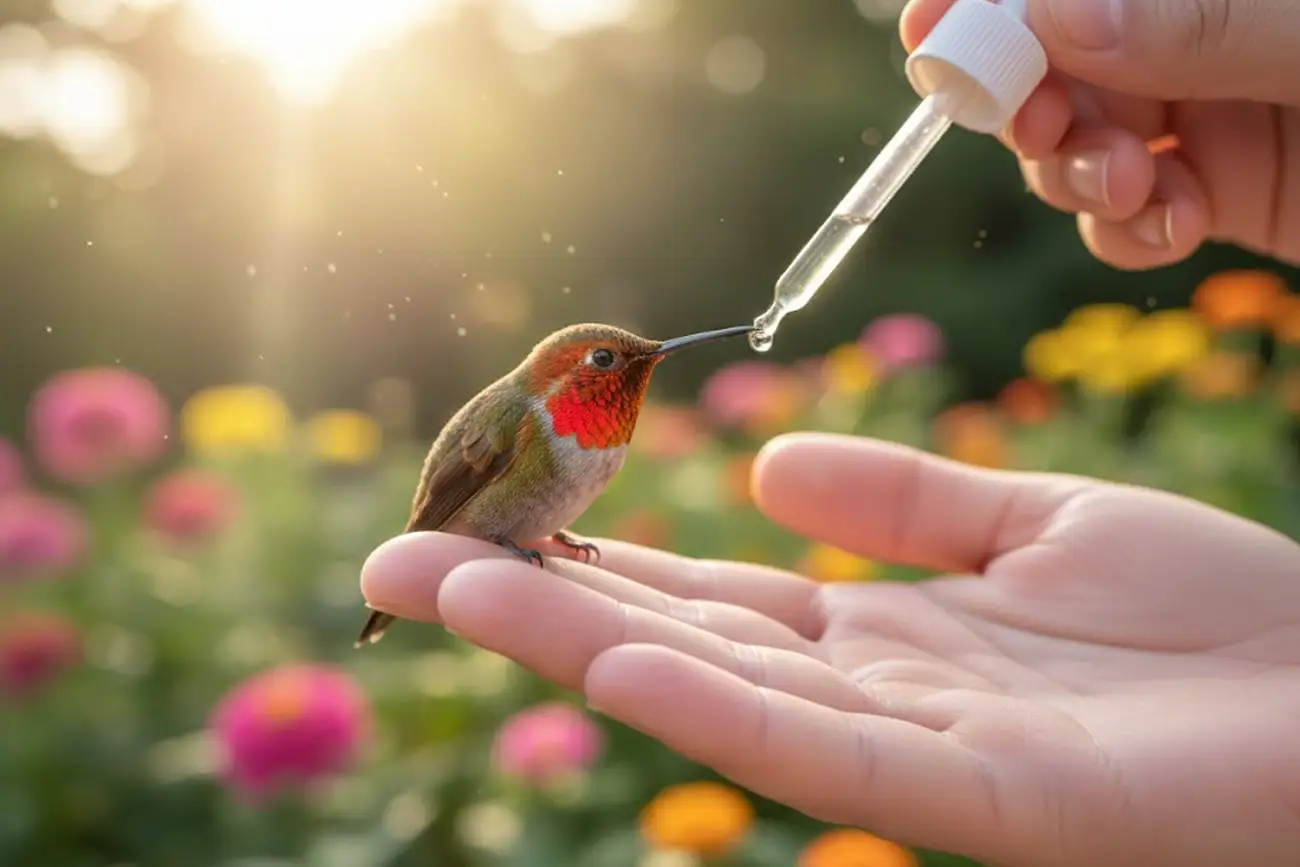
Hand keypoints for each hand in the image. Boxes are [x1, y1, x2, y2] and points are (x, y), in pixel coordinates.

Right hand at [359, 434, 1299, 866]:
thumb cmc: (1217, 618)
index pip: (702, 595)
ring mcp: (917, 757)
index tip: (491, 513)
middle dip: (533, 601)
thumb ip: (904, 499)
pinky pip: (830, 756)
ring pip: (717, 697)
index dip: (593, 557)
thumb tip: (761, 463)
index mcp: (884, 638)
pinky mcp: (986, 802)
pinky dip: (718, 710)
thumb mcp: (1038, 522)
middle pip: (674, 643)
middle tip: (398, 551)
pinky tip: (616, 662)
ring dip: (577, 646)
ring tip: (455, 586)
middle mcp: (871, 700)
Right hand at [901, 0, 1299, 268]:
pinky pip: (1128, 216)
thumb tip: (1052, 13)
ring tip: (1131, 186)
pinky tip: (1179, 227)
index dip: (988, 5)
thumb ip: (1200, 22)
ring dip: (1076, 175)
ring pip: (1078, 145)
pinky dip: (1128, 232)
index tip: (928, 26)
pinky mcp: (1220, 194)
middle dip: (1026, 102)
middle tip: (1042, 128)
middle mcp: (1193, 41)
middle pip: (1053, 66)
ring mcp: (1205, 118)